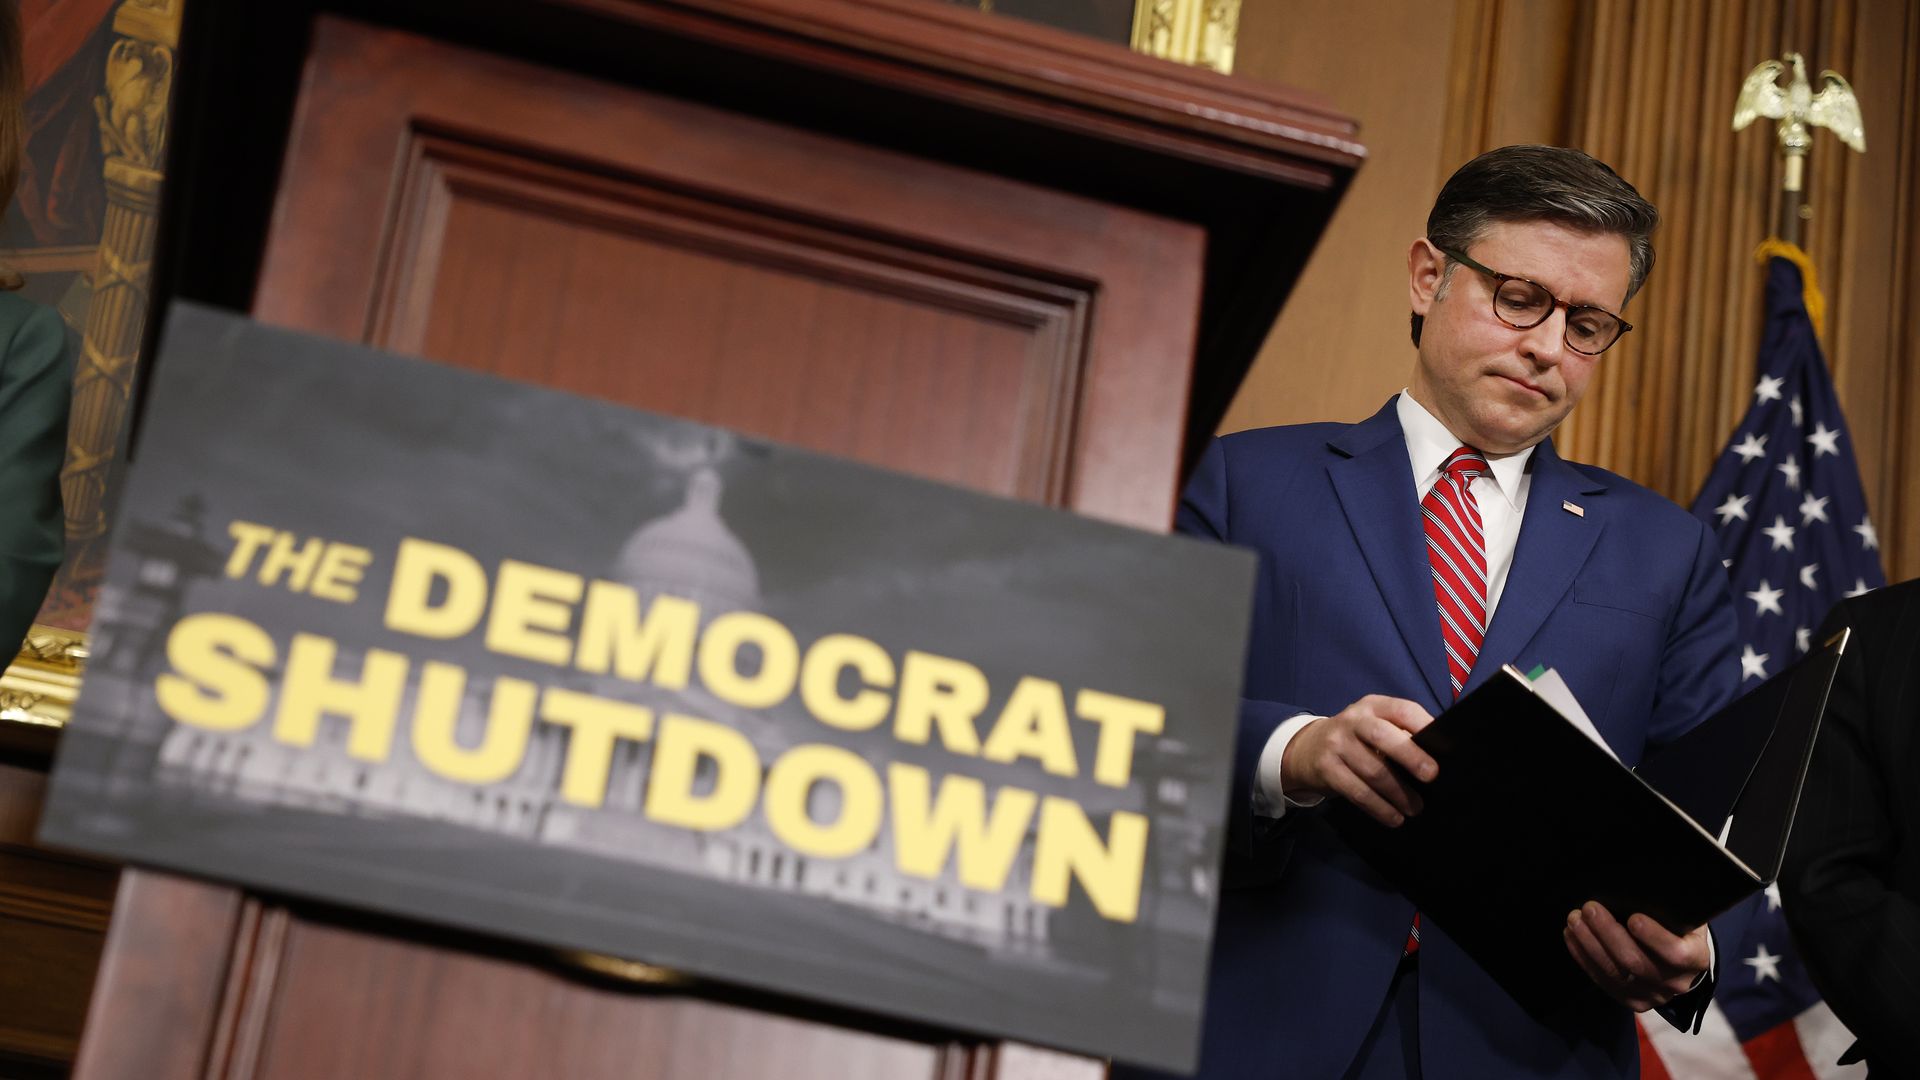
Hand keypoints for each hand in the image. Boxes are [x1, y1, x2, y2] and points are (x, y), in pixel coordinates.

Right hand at [1280, 695, 1435, 826]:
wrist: (1306, 748)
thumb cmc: (1354, 738)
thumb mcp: (1373, 725)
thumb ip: (1399, 733)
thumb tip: (1434, 758)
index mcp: (1372, 706)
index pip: (1402, 710)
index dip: (1423, 725)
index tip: (1442, 746)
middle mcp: (1353, 721)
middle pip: (1383, 737)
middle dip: (1410, 756)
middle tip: (1431, 776)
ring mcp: (1336, 744)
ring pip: (1373, 771)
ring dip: (1398, 793)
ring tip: (1415, 808)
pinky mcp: (1326, 769)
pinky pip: (1357, 792)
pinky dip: (1379, 808)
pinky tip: (1393, 818)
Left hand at [1563, 901, 1709, 1011]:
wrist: (1682, 963)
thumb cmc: (1680, 929)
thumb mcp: (1685, 916)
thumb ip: (1669, 907)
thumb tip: (1640, 884)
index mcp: (1696, 959)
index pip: (1675, 953)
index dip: (1654, 937)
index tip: (1633, 917)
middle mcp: (1676, 983)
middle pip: (1636, 963)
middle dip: (1609, 934)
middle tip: (1590, 909)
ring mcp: (1652, 996)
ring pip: (1615, 973)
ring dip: (1589, 944)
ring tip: (1575, 919)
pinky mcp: (1631, 1000)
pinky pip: (1603, 980)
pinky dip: (1583, 957)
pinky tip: (1571, 936)